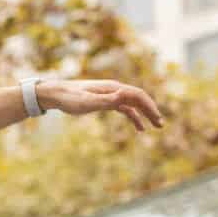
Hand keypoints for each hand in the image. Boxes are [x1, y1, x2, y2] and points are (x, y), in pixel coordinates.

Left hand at [44, 78, 164, 131]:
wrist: (56, 93)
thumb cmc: (70, 98)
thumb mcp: (87, 101)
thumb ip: (105, 100)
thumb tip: (123, 96)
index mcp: (112, 88)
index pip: (137, 95)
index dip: (148, 106)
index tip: (156, 119)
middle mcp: (114, 90)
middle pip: (139, 99)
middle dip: (151, 111)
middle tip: (161, 125)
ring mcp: (111, 95)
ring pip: (134, 104)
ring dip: (145, 114)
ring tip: (155, 126)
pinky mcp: (106, 101)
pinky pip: (125, 109)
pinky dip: (134, 117)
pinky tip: (139, 128)